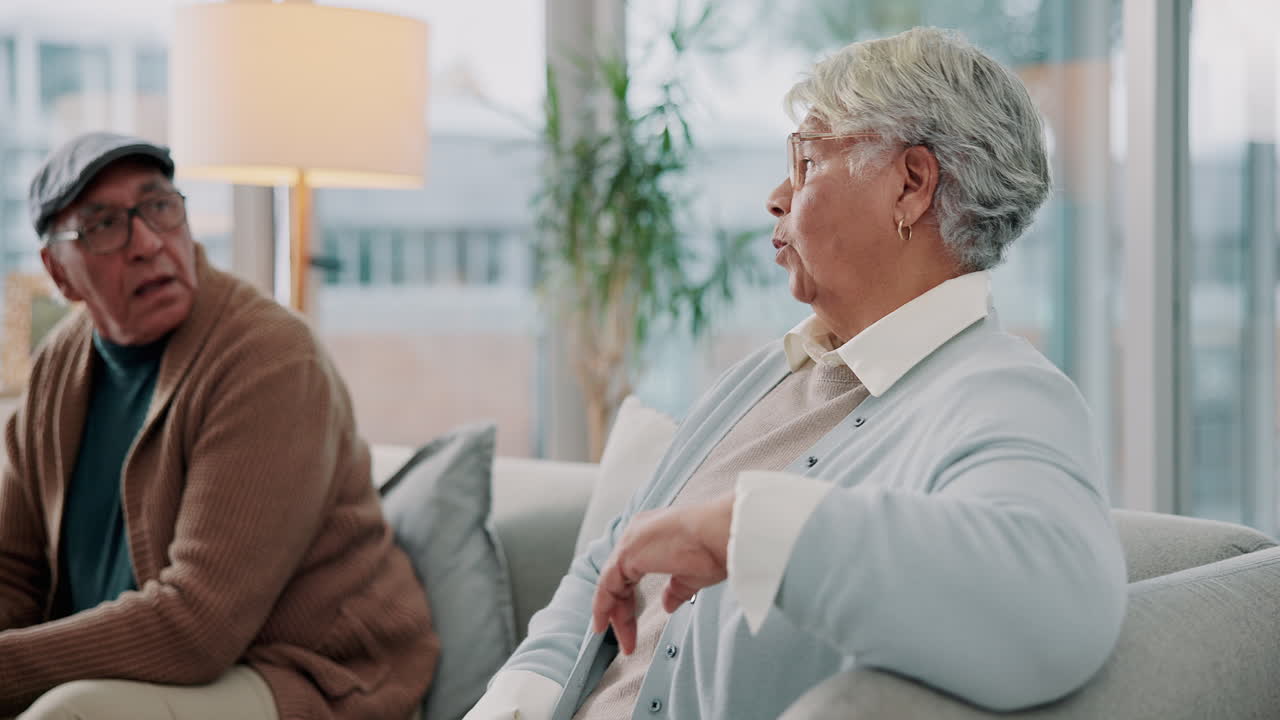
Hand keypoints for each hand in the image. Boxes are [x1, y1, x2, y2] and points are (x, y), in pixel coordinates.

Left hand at [591, 492, 733, 653]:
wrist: (720, 534)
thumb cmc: (715, 547)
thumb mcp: (692, 574)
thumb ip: (675, 589)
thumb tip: (668, 605)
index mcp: (651, 534)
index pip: (631, 570)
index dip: (627, 598)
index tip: (628, 623)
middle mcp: (636, 534)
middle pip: (617, 578)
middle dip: (621, 610)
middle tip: (626, 639)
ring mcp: (630, 542)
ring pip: (610, 584)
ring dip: (614, 614)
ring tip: (623, 642)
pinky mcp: (627, 553)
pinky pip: (607, 586)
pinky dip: (603, 607)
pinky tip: (605, 625)